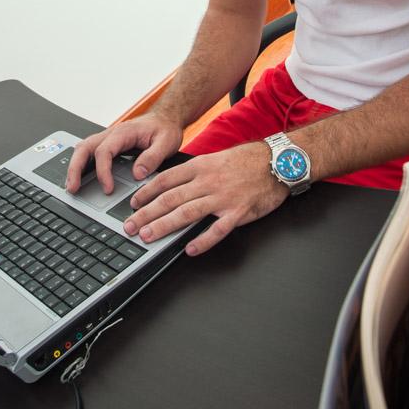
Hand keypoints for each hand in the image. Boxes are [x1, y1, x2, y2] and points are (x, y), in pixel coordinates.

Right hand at [66, 111, 183, 194]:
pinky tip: (81, 178)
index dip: (102, 171)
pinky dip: (82, 165)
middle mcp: (112, 133)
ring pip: (83, 148)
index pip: (104, 151)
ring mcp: (108, 138)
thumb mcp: (166, 142)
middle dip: (75, 168)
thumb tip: (137, 174)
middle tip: (72, 187)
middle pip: (85, 147)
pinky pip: (90, 152)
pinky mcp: (109, 144)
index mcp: (124, 132)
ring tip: (72, 186)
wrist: (166, 118)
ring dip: (75, 166)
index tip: (108, 188)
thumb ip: (152, 158)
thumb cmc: (164, 128)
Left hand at [123, 142, 288, 255]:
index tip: (132, 204)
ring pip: (187, 213)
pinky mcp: (239, 212)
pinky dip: (202, 241)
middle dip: (147, 213)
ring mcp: (223, 198)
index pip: (165, 180)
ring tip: (149, 236)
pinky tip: (189, 250)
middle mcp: (208, 181)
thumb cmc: (246, 161)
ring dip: (165, 226)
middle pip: (170, 199)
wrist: (277, 161)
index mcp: (200, 166)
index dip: (146, 193)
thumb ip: (194, 172)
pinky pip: (217, 230)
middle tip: (131, 225)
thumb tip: (170, 184)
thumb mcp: (215, 158)